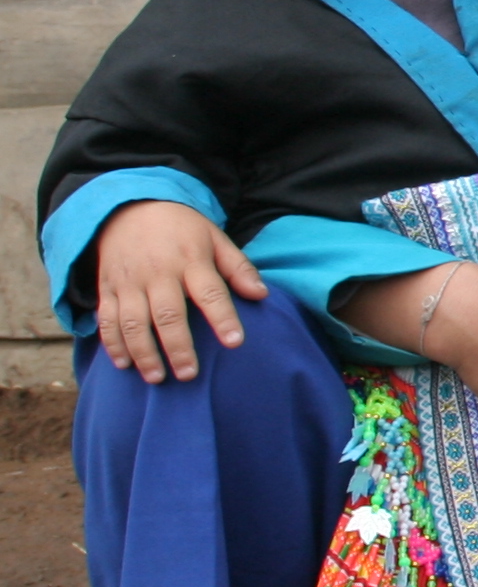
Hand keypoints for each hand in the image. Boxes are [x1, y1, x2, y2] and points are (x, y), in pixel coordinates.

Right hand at [90, 200, 264, 382]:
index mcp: (190, 260)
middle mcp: (157, 273)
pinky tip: (123, 365)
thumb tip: (261, 295)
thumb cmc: (182, 230)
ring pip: (133, 322)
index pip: (210, 292)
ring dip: (144, 352)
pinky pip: (106, 319)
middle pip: (167, 315)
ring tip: (158, 378)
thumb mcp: (215, 238)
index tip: (235, 342)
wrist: (130, 208)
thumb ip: (238, 268)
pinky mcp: (106, 288)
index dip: (223, 318)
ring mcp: (128, 282)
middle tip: (190, 375)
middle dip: (179, 347)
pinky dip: (112, 344)